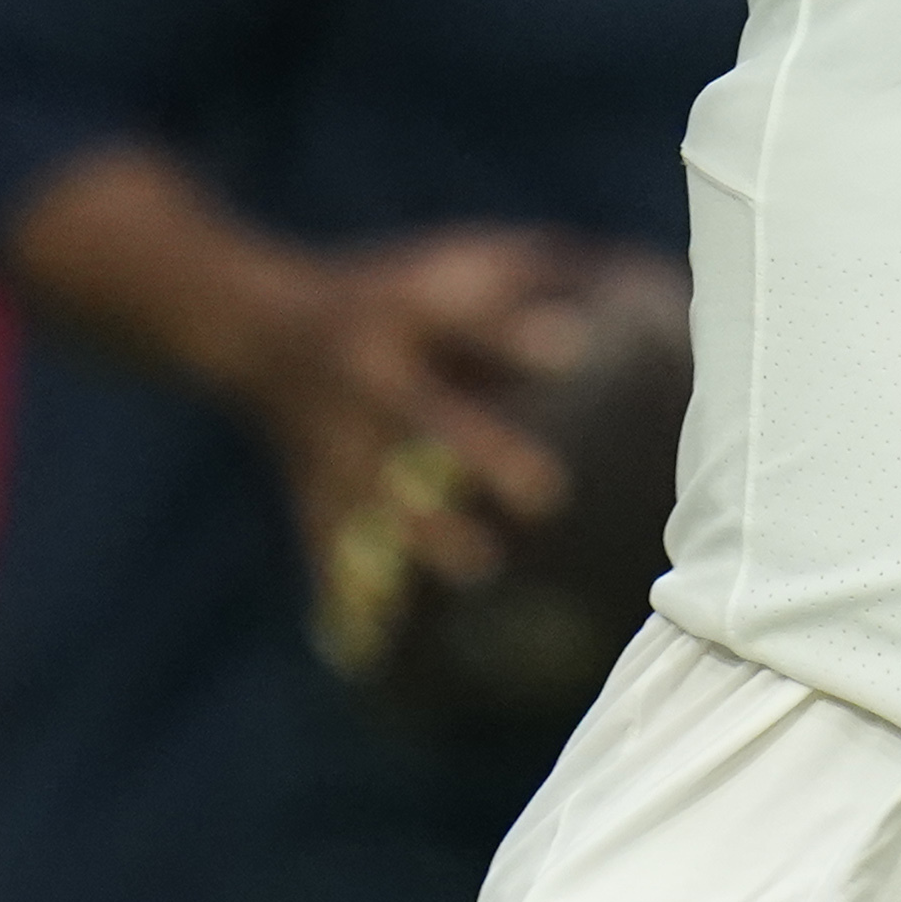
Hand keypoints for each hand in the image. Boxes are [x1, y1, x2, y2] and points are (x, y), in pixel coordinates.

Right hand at [267, 229, 589, 662]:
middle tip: (548, 494)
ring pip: (376, 494)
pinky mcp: (313, 491)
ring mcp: (334, 441)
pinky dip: (349, 591)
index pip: (461, 321)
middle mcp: (367, 379)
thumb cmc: (387, 294)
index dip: (513, 335)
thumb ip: (532, 274)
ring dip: (426, 532)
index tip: (574, 349)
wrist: (257, 329)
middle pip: (423, 416)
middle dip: (482, 453)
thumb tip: (643, 279)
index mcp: (404, 315)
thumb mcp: (448, 263)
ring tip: (480, 565)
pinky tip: (380, 638)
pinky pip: (327, 545)